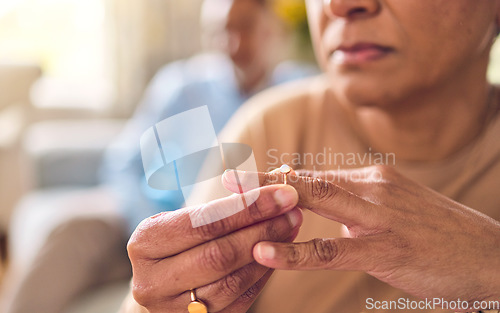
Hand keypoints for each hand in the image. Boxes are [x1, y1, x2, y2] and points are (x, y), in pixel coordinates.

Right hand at [127, 184, 302, 312]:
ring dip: (269, 253)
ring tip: (290, 228)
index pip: (203, 223)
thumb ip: (216, 209)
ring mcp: (172, 309)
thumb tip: (269, 190)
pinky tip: (279, 253)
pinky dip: (262, 274)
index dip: (247, 208)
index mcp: (145, 243)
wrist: (161, 283)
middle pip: (218, 255)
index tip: (283, 193)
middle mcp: (152, 281)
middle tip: (293, 211)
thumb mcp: (181, 219)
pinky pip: (239, 299)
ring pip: (232, 281)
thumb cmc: (176, 242)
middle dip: (262, 230)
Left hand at [222, 166, 499, 309]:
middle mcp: (372, 186)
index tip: (244, 175)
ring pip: (314, 203)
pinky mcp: (383, 250)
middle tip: (226, 178)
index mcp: (373, 176)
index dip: (276, 176)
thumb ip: (356, 200)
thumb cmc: (436, 232)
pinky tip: (265, 251)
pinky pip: (329, 250)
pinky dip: (294, 251)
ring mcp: (377, 216)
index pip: (314, 173)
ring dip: (269, 204)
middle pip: (306, 179)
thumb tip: (320, 200)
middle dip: (262, 179)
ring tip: (232, 204)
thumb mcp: (395, 205)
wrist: (489, 255)